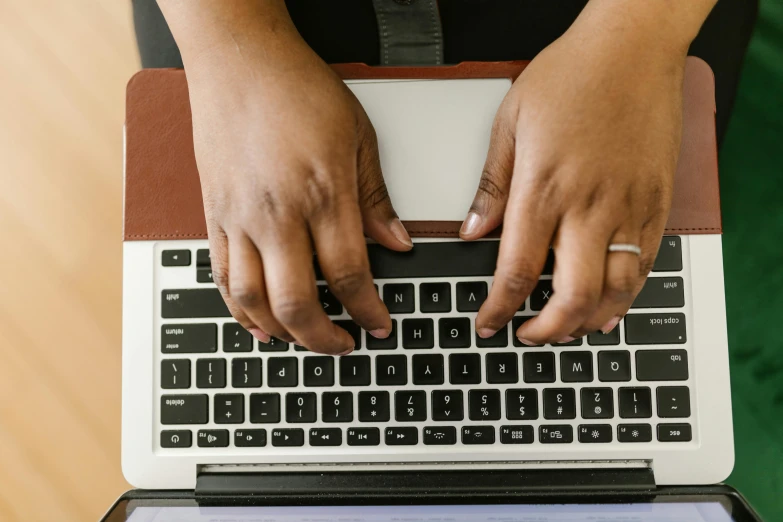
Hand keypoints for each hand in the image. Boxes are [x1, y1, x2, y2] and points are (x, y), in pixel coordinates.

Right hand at [183, 24, 411, 354]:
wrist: (238, 58)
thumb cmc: (298, 88)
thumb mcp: (358, 137)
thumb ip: (375, 198)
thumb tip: (397, 244)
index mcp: (322, 194)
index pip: (349, 275)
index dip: (367, 312)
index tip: (379, 326)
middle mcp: (276, 214)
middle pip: (297, 302)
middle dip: (324, 338)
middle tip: (344, 344)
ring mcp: (239, 217)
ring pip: (253, 300)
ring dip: (282, 332)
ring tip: (304, 338)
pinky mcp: (213, 214)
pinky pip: (221, 276)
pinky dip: (239, 310)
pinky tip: (257, 322)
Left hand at [461, 13, 687, 343]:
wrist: (632, 46)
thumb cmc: (571, 75)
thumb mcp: (510, 124)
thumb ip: (492, 186)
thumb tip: (471, 231)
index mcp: (542, 189)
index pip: (515, 271)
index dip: (498, 309)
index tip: (488, 323)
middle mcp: (587, 206)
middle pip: (570, 296)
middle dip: (546, 330)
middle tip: (529, 335)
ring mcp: (628, 206)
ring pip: (615, 290)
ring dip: (589, 321)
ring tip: (568, 328)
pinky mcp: (656, 201)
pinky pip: (646, 263)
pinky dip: (628, 295)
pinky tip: (610, 305)